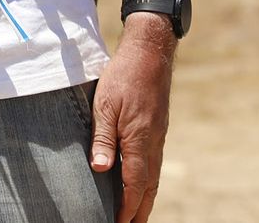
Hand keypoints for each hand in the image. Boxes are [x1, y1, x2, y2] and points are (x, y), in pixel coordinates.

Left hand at [90, 21, 175, 222]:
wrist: (150, 54)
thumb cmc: (123, 76)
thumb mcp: (104, 105)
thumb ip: (103, 139)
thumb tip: (101, 170)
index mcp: (139, 141)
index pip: (135, 185)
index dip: (127, 207)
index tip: (117, 222)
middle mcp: (153, 144)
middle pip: (148, 187)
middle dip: (139, 211)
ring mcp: (158, 137)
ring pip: (153, 177)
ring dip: (145, 198)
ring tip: (136, 215)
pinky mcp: (157, 129)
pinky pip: (154, 163)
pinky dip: (148, 180)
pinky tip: (140, 182)